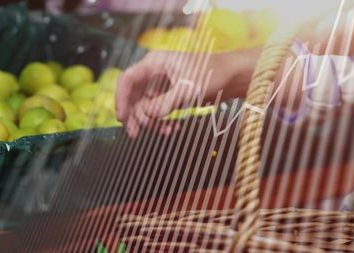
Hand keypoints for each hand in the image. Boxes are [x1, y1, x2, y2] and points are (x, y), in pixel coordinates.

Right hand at [116, 50, 255, 137]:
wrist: (232, 76)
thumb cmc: (212, 74)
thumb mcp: (188, 89)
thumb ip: (166, 103)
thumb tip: (147, 115)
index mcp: (155, 63)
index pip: (128, 79)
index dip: (121, 98)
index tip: (121, 117)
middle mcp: (156, 73)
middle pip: (134, 95)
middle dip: (135, 115)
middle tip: (135, 134)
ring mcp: (163, 85)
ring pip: (146, 106)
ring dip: (151, 121)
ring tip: (164, 131)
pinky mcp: (171, 96)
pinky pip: (159, 111)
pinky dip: (162, 121)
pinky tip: (172, 128)